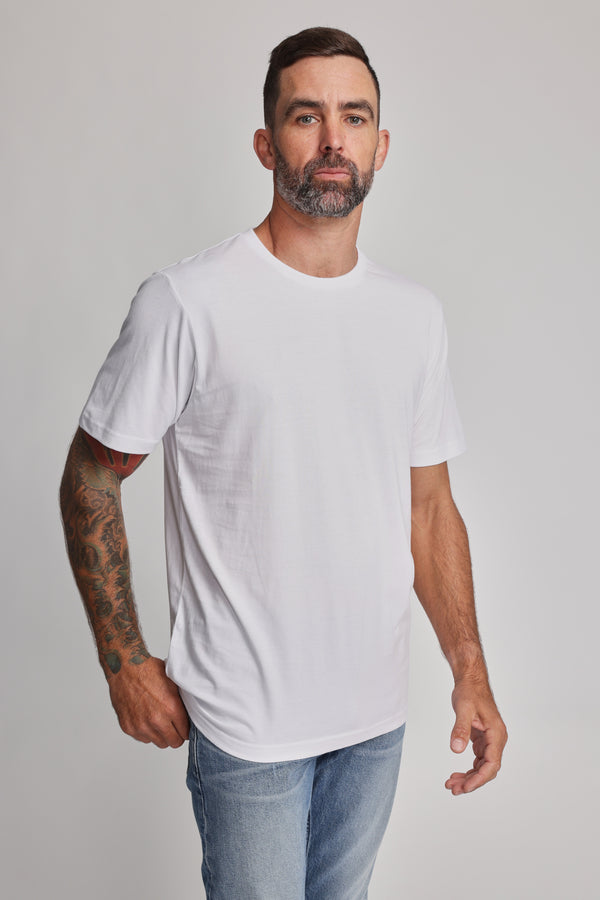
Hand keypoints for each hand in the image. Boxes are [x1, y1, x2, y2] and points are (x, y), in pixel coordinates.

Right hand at [108, 656, 189, 748]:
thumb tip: (190, 715)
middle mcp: (156, 720)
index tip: (183, 726)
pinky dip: (146, 732)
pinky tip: (146, 718)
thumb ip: (181, 703)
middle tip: (174, 726)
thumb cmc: (148, 671)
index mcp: (171, 708)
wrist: (124, 668)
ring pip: (158, 742)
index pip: (185, 733)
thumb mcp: (173, 683)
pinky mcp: (128, 727)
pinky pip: (143, 739)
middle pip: (173, 743)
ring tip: (159, 720)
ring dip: (161, 735)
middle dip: (176, 735)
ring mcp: (141, 726)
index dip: (186, 730)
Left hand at [445, 677, 506, 794]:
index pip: (492, 764)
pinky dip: (468, 768)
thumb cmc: (470, 691)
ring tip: (451, 784)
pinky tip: (457, 774)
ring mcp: (489, 740)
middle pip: (487, 769)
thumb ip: (461, 729)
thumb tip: (456, 749)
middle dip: (471, 781)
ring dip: (469, 776)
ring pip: (482, 766)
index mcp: (496, 734)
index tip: (465, 787)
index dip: (479, 778)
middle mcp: (496, 739)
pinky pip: (477, 759)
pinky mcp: (482, 739)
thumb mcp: (463, 709)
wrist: (470, 680)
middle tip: (453, 789)